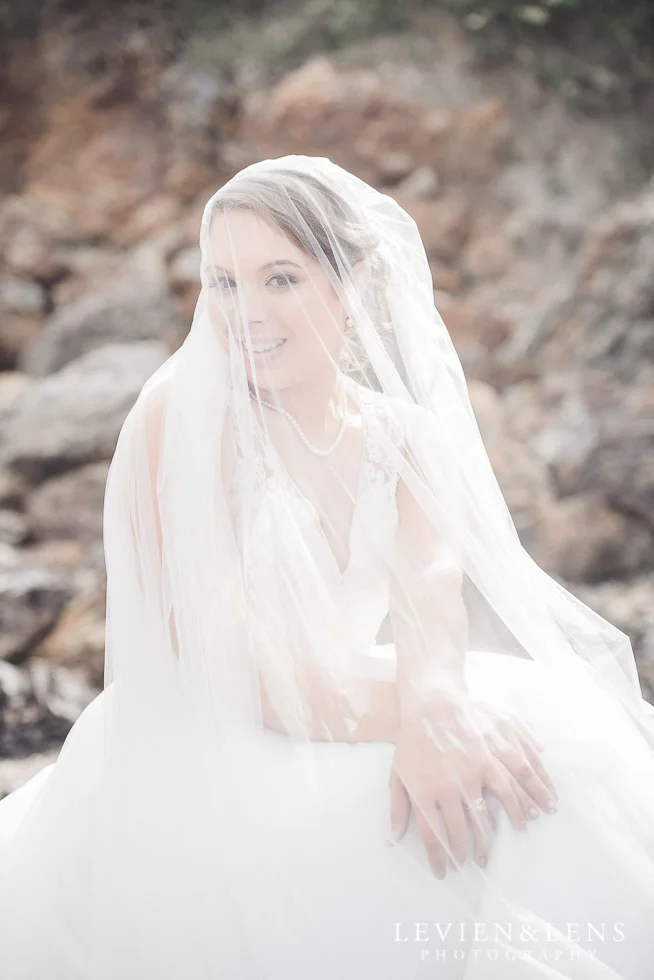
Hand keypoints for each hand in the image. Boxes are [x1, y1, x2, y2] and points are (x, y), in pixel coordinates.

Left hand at [388, 692, 557, 877]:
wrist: (430, 705)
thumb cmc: (411, 740)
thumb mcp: (397, 772)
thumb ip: (398, 807)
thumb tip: (394, 839)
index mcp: (423, 792)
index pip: (432, 836)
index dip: (439, 858)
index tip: (444, 872)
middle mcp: (448, 787)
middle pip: (461, 831)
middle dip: (468, 853)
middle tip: (475, 863)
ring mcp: (470, 773)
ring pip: (488, 814)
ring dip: (495, 837)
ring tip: (497, 850)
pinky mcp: (487, 758)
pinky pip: (506, 787)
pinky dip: (518, 804)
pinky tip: (526, 815)